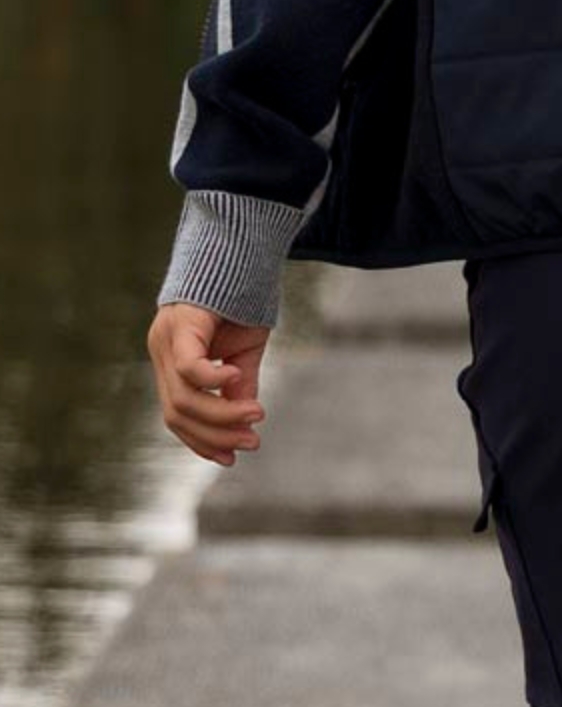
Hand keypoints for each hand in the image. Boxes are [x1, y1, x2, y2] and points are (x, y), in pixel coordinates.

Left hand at [148, 304, 270, 464]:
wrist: (239, 249)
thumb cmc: (242, 298)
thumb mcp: (243, 351)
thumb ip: (239, 383)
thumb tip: (244, 419)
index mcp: (172, 361)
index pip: (178, 415)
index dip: (202, 441)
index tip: (233, 457)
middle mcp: (161, 352)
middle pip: (177, 413)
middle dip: (215, 434)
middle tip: (252, 442)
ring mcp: (165, 339)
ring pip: (183, 398)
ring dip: (221, 415)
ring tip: (256, 417)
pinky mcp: (180, 325)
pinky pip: (188, 367)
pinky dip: (212, 382)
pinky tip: (236, 381)